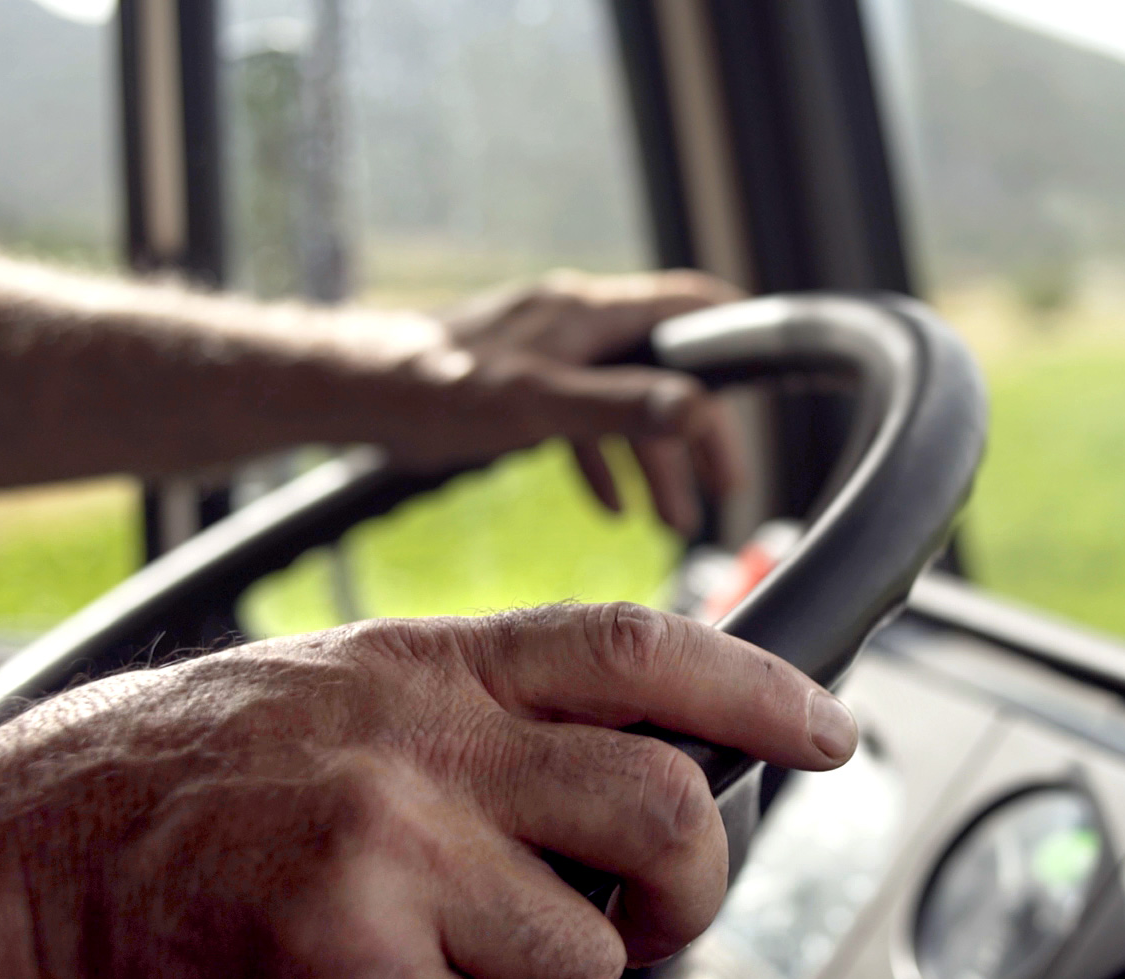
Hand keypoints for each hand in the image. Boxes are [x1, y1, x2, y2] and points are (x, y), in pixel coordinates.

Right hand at [0, 604, 857, 978]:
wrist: (14, 874)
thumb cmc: (176, 789)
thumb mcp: (342, 696)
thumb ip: (481, 716)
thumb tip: (636, 753)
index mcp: (428, 668)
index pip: (638, 650)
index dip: (756, 685)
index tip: (829, 730)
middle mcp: (423, 746)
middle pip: (662, 810)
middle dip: (690, 888)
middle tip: (653, 918)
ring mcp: (389, 854)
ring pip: (583, 958)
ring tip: (444, 969)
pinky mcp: (346, 970)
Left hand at [345, 270, 746, 535]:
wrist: (351, 392)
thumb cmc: (434, 387)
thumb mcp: (537, 406)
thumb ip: (619, 409)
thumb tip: (695, 410)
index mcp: (590, 315)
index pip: (690, 309)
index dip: (736, 336)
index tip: (773, 382)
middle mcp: (575, 326)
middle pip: (663, 370)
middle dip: (697, 431)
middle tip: (720, 489)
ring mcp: (547, 355)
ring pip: (623, 403)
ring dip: (652, 460)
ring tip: (673, 521)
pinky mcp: (517, 386)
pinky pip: (580, 421)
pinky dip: (603, 462)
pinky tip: (610, 507)